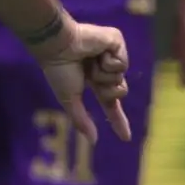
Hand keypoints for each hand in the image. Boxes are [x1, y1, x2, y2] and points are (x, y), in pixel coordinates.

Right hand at [29, 16, 131, 144]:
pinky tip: (96, 52)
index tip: (126, 138)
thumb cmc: (59, 70)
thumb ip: (81, 120)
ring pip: (121, 77)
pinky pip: (123, 62)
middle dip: (105, 89)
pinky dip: (108, 61)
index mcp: (94, 82)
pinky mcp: (117, 42)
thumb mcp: (69, 99)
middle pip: (119, 92)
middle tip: (90, 75)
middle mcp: (105, 69)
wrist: (58, 47)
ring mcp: (112, 55)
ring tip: (89, 61)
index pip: (110, 105)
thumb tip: (92, 141)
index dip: (117, 121)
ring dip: (103, 73)